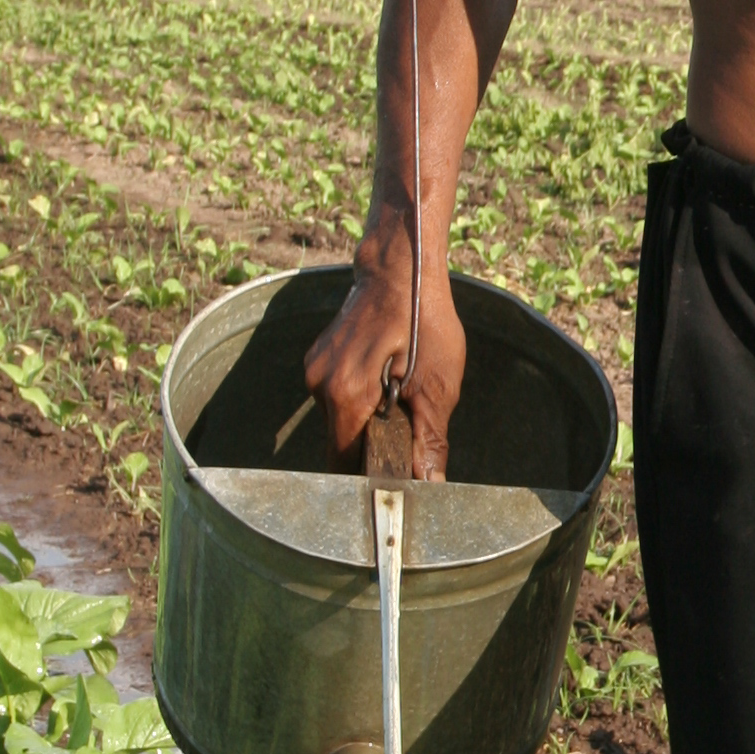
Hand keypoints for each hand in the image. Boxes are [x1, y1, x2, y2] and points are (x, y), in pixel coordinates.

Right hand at [303, 249, 466, 479]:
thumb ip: (428, 440)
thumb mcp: (438, 385)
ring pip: (339, 418)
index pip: (344, 462)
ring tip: (399, 393)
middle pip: (341, 441)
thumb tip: (429, 484)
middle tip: (407, 427)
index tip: (395, 476)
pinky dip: (361, 397)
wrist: (401, 269)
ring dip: (368, 419)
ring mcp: (315, 368)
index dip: (370, 474)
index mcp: (345, 395)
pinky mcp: (320, 357)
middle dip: (373, 445)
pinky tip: (386, 377)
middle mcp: (320, 384)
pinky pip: (337, 394)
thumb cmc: (424, 320)